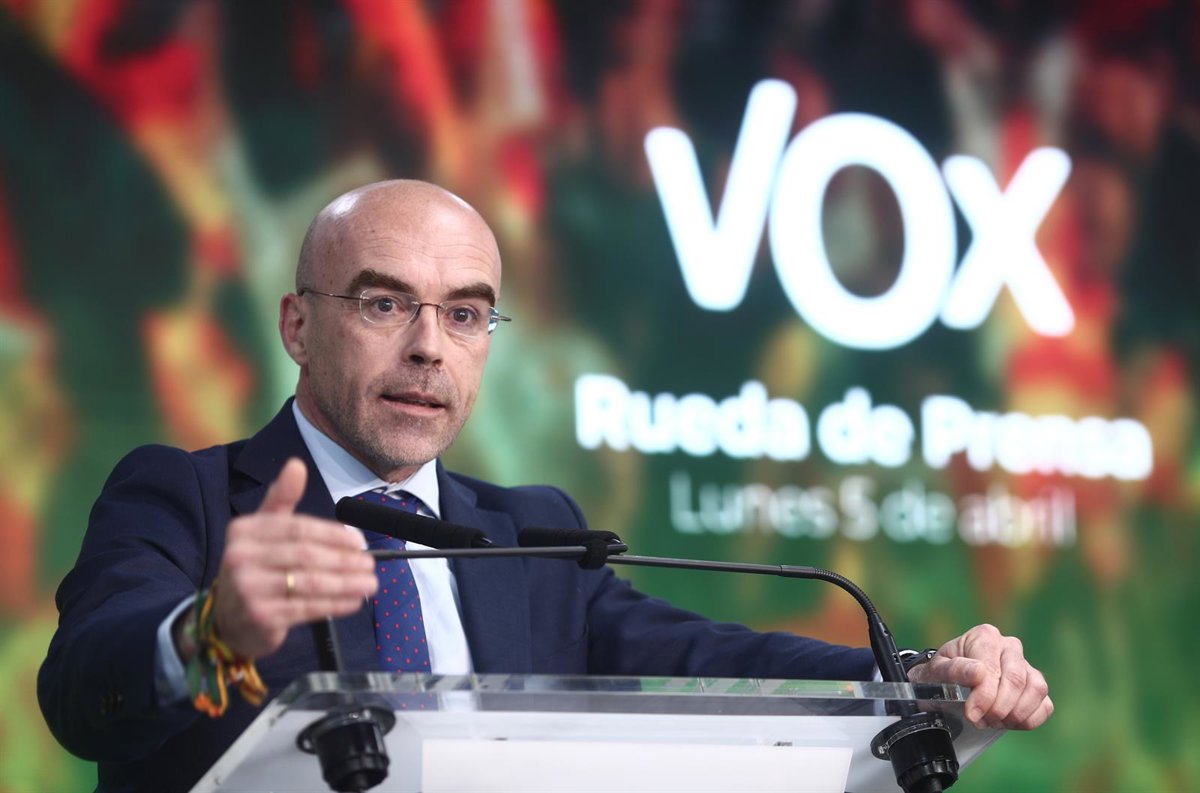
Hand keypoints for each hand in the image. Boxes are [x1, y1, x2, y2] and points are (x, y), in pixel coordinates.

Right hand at [205, 457, 377, 658]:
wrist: (228, 618)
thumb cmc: (255, 567)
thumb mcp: (262, 530)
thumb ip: (281, 499)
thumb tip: (296, 465)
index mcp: (243, 531)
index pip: (298, 528)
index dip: (333, 535)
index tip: (358, 542)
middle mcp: (240, 558)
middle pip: (306, 555)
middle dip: (344, 560)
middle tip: (369, 563)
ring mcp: (249, 589)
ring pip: (310, 583)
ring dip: (346, 583)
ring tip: (369, 583)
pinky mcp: (260, 617)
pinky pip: (307, 608)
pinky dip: (335, 604)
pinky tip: (353, 601)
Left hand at [906, 623, 1052, 729]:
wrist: (946, 683)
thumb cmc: (942, 674)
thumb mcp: (937, 671)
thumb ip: (954, 670)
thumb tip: (979, 672)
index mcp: (985, 637)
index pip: (993, 669)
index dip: (984, 697)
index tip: (971, 714)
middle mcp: (1009, 646)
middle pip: (1016, 680)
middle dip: (998, 708)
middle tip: (980, 721)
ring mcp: (1026, 666)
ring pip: (1036, 691)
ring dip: (1014, 714)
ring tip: (992, 721)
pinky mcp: (1035, 686)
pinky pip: (1045, 705)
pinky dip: (1028, 720)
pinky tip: (1007, 722)